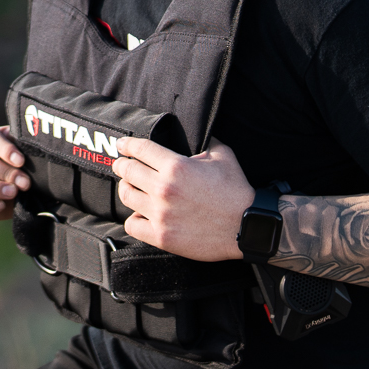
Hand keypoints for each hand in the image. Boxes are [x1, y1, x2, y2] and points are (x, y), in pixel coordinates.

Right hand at [0, 126, 30, 218]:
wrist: (22, 186)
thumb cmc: (21, 161)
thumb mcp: (23, 149)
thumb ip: (23, 145)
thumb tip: (29, 146)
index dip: (4, 150)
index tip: (21, 161)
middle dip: (6, 173)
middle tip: (25, 182)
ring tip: (14, 192)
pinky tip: (1, 206)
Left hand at [114, 136, 254, 261]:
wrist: (247, 226)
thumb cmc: (236, 191)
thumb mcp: (223, 155)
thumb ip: (205, 141)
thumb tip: (198, 132)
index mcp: (176, 166)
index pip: (140, 149)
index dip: (127, 145)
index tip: (122, 145)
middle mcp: (164, 189)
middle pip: (127, 171)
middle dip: (122, 165)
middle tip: (122, 165)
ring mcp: (161, 214)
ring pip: (126, 196)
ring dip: (127, 189)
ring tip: (132, 188)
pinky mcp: (162, 236)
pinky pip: (132, 225)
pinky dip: (134, 218)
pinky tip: (141, 214)